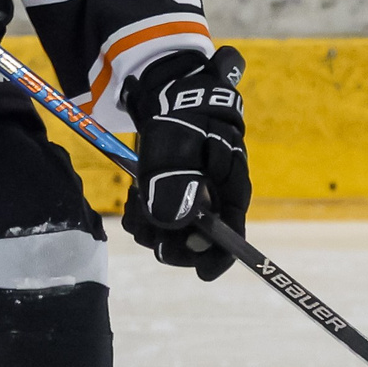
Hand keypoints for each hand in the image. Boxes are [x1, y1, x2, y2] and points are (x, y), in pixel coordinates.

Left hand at [120, 46, 248, 279]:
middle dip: (172, 242)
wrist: (164, 92)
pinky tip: (134, 197)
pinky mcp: (172, 197)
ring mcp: (193, 200)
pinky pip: (157, 223)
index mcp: (231, 187)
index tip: (203, 274)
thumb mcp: (177, 144)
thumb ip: (178, 183)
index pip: (233, 233)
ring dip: (151, 228)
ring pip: (174, 235)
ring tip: (137, 202)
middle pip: (199, 244)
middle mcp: (215, 199)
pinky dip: (142, 216)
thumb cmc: (180, 114)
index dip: (220, 257)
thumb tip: (175, 226)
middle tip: (148, 228)